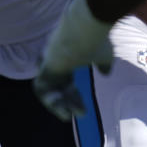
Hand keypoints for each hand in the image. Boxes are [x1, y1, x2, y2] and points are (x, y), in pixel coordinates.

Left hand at [34, 0, 113, 119]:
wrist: (85, 29)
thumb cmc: (95, 40)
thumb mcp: (103, 55)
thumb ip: (103, 64)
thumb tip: (106, 72)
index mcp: (67, 61)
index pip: (67, 83)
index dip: (74, 97)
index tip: (82, 110)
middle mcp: (55, 64)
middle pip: (59, 88)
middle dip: (69, 103)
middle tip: (81, 114)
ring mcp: (48, 66)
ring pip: (48, 90)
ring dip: (56, 105)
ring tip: (67, 116)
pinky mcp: (44, 68)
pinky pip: (41, 89)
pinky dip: (49, 100)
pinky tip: (60, 110)